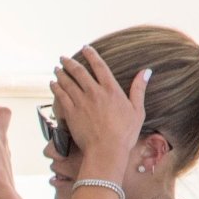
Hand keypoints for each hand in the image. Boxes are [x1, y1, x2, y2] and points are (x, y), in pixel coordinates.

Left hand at [53, 46, 149, 162]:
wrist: (106, 150)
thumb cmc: (125, 134)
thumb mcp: (138, 111)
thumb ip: (139, 89)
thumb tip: (146, 71)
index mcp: (111, 90)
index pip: (100, 66)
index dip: (91, 55)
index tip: (85, 48)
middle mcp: (94, 92)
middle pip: (79, 72)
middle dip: (70, 62)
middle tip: (63, 58)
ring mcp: (81, 102)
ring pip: (67, 82)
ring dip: (61, 73)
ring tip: (56, 69)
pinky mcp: (71, 113)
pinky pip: (61, 96)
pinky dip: (56, 88)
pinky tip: (52, 84)